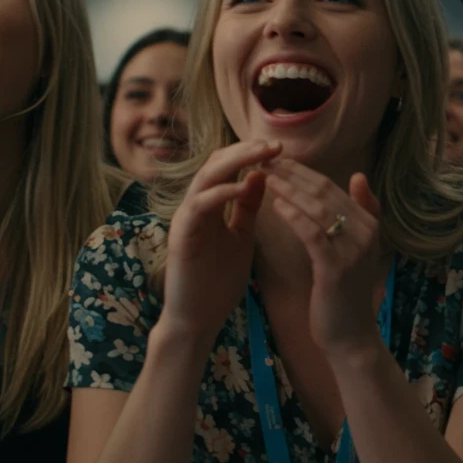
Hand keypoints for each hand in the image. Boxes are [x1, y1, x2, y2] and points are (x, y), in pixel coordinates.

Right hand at [159, 140, 281, 342]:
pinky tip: (245, 187)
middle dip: (245, 150)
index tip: (280, 147)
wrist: (198, 319)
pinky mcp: (181, 235)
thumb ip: (248, 206)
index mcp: (210, 205)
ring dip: (235, 162)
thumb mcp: (241, 236)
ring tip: (263, 154)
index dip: (251, 153)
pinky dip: (222, 192)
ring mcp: (185, 218)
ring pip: (206, 176)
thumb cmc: (218, 281)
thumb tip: (262, 173)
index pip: (226, 165)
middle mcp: (194, 206)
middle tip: (274, 144)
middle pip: (215, 163)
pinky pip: (199, 204)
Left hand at [262, 159, 384, 358]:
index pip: (333, 187)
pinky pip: (312, 234)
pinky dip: (294, 216)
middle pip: (325, 192)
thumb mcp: (356, 248)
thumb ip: (359, 212)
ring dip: (290, 189)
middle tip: (266, 159)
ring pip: (318, 208)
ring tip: (266, 176)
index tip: (279, 159)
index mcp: (370, 223)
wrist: (350, 335)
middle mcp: (366, 232)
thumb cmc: (345, 292)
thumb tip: (359, 175)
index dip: (304, 171)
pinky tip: (275, 206)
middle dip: (294, 174)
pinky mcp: (336, 267)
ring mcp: (353, 250)